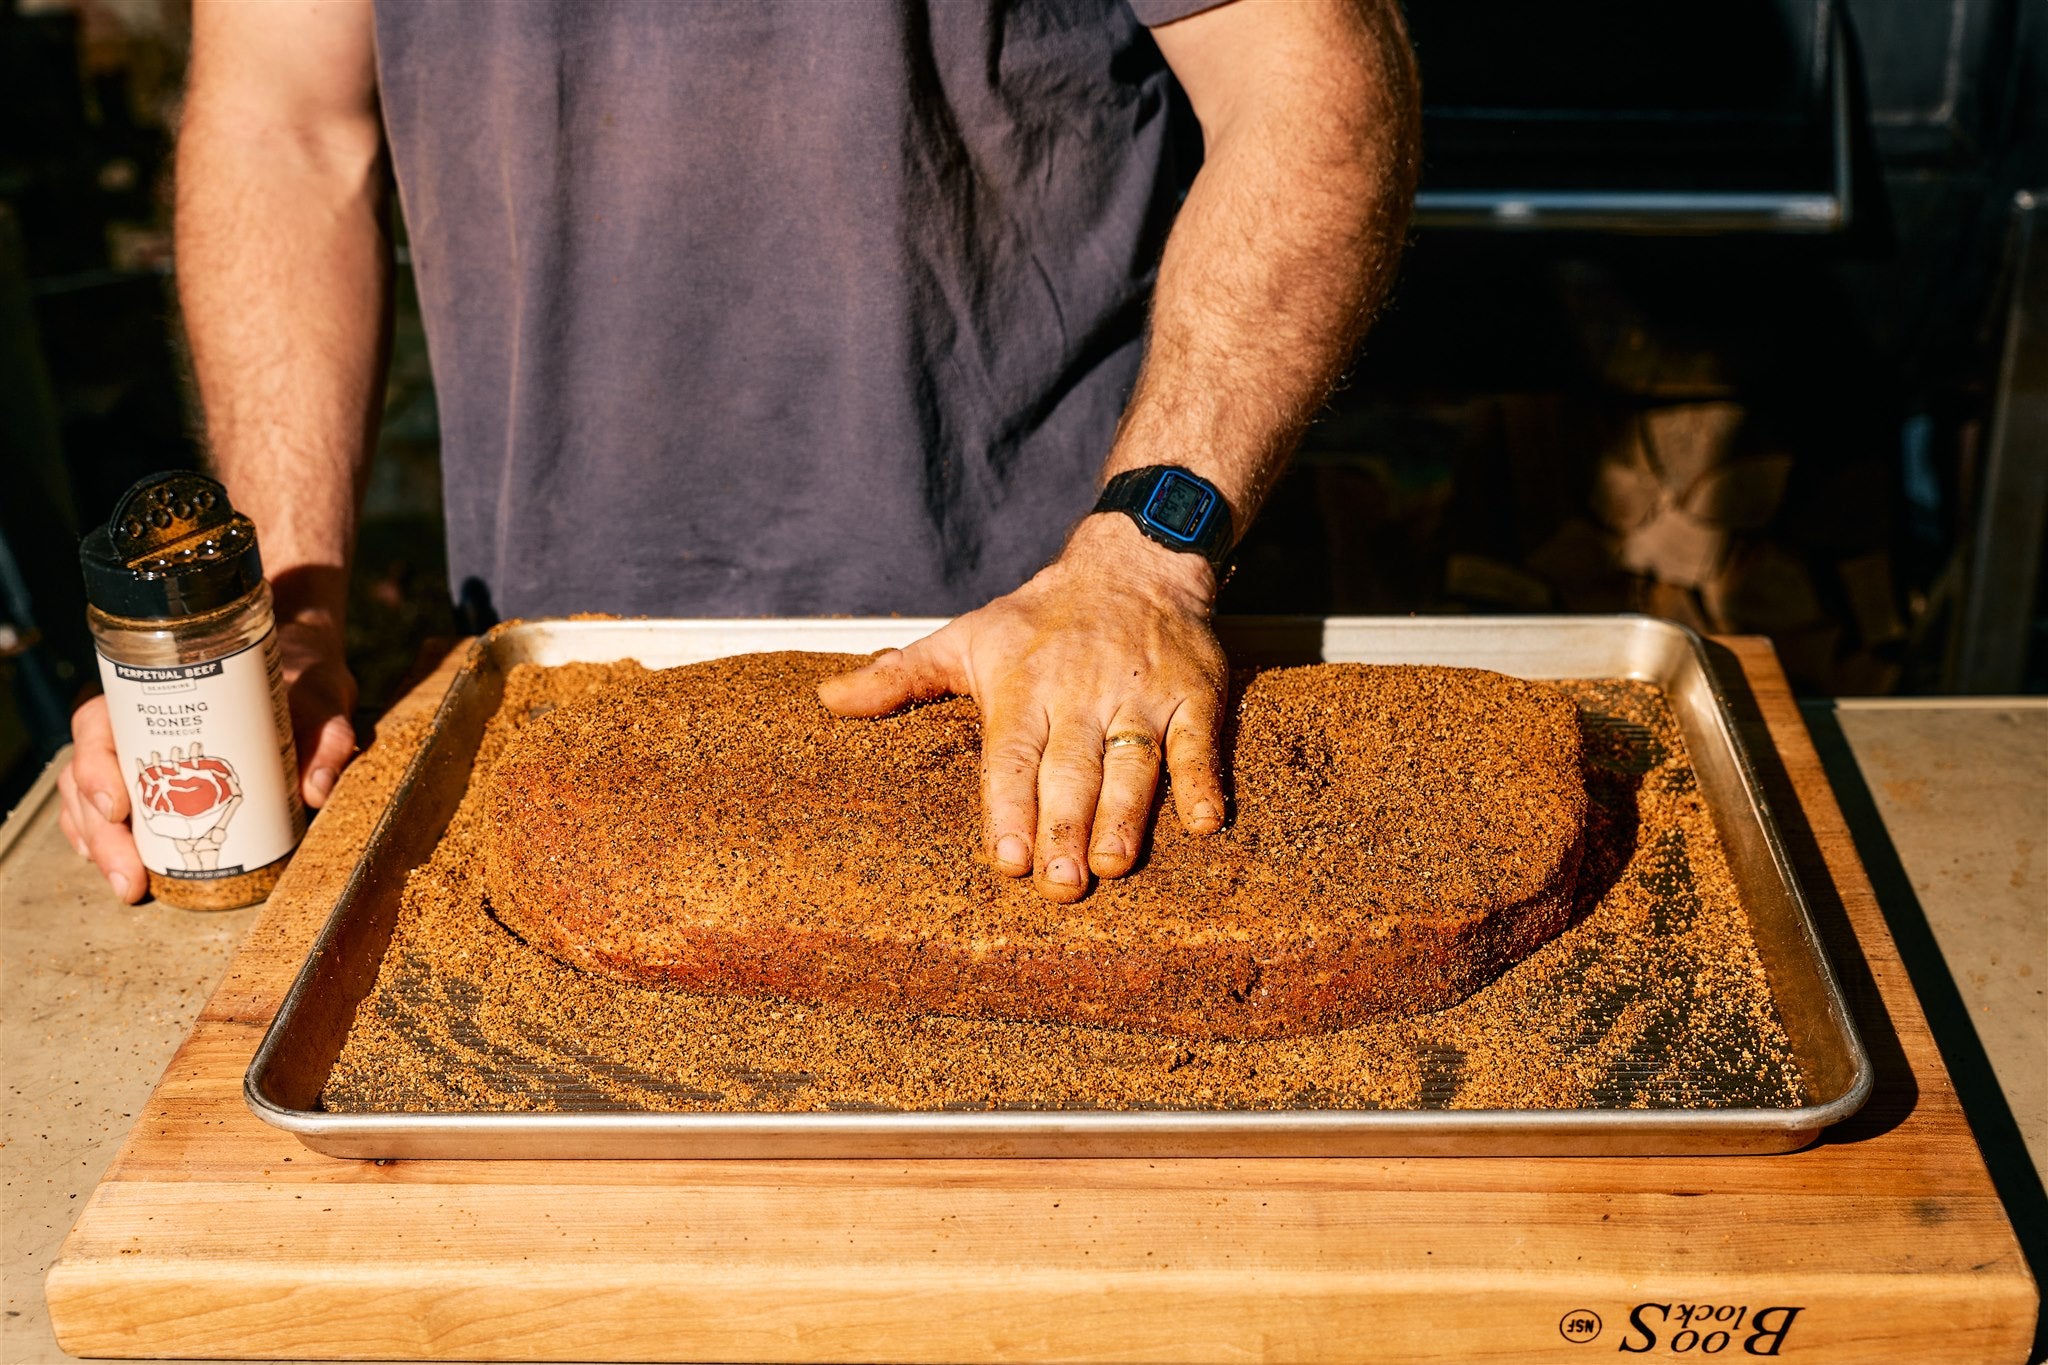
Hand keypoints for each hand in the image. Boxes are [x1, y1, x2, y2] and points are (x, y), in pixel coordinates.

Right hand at [56, 612, 356, 901]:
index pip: (98, 724)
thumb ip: (328, 737)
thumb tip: (316, 789)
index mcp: (160, 693)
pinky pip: (107, 815)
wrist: (307, 682)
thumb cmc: (304, 683)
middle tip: (127, 873)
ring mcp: (138, 756)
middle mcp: (135, 724)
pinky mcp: (154, 787)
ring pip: (89, 800)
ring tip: (127, 883)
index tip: (118, 807)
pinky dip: (106, 844)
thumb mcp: (323, 698)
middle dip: (100, 831)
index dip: (95, 769)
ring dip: (100, 846)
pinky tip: (122, 871)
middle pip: (87, 774)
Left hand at [818, 514, 1227, 902]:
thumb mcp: (967, 636)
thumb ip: (900, 676)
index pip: (1012, 755)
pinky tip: (1205, 823)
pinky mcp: (1194, 696)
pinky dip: (1204, 781)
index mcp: (1023, 687)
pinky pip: (1199, 743)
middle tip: (1060, 883)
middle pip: (1071, 769)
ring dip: (1127, 815)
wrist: (1135, 562)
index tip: (1006, 858)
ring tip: (1114, 864)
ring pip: (1133, 762)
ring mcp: (1140, 697)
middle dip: (1065, 826)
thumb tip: (827, 699)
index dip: (1008, 807)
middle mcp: (1081, 694)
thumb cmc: (1041, 617)